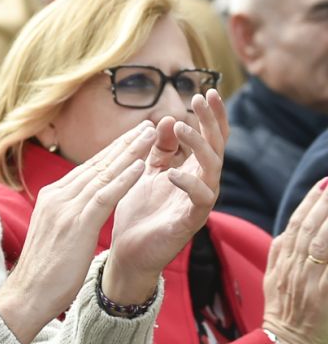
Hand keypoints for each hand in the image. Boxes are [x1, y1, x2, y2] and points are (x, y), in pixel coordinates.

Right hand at [0, 123, 151, 342]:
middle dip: (123, 144)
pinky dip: (124, 178)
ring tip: (151, 136)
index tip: (132, 138)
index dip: (112, 152)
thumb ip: (69, 214)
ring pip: (103, 174)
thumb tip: (83, 208)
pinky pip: (105, 195)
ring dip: (130, 153)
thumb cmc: (44, 271)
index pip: (86, 169)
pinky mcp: (77, 223)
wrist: (28, 294)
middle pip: (96, 164)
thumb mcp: (56, 234)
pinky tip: (141, 165)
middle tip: (147, 126)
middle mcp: (57, 196)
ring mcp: (65, 208)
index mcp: (52, 197)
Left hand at [106, 95, 225, 300]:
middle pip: (217, 147)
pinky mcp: (190, 222)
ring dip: (199, 147)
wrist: (126, 251)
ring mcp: (198, 203)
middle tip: (202, 98)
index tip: (205, 92)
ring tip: (183, 128)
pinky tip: (173, 172)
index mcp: (191, 170)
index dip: (210, 116)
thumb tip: (169, 119)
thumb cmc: (138, 211)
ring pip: (212, 169)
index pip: (208, 138)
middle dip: (211, 122)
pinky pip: (199, 200)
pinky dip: (188, 184)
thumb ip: (159, 148)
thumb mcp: (146, 172)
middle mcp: (201, 184)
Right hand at [264, 178, 327, 343]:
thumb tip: (289, 232)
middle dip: (324, 202)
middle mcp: (294, 268)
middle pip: (309, 228)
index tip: (323, 183)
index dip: (310, 202)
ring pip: (321, 242)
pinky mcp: (323, 295)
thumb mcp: (273, 278)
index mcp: (281, 261)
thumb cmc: (283, 312)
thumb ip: (280, 255)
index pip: (295, 224)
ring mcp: (309, 281)